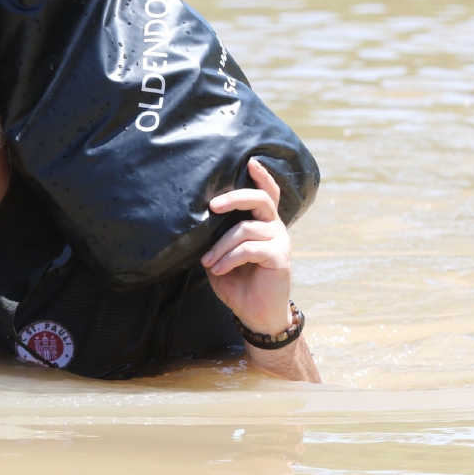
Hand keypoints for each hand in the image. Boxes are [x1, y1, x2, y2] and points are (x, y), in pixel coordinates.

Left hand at [200, 159, 292, 336]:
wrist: (255, 313)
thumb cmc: (237, 282)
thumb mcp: (221, 256)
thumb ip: (215, 238)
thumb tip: (194, 222)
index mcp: (261, 223)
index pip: (267, 194)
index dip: (262, 176)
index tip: (250, 161)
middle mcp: (274, 227)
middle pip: (260, 199)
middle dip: (234, 198)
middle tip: (212, 206)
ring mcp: (279, 241)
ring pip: (244, 229)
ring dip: (220, 247)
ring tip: (208, 262)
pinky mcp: (279, 257)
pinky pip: (249, 248)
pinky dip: (228, 258)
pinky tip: (218, 269)